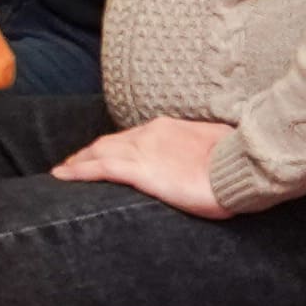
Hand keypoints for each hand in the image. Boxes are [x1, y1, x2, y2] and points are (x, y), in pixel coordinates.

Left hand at [52, 120, 238, 213]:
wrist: (242, 167)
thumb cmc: (237, 161)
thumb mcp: (216, 150)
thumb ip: (199, 152)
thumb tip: (202, 161)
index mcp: (167, 129)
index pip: (131, 137)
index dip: (112, 146)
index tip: (101, 153)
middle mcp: (150, 134)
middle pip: (109, 142)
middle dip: (89, 153)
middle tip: (73, 164)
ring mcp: (143, 151)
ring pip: (99, 153)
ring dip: (79, 162)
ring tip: (63, 172)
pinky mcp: (140, 170)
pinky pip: (100, 169)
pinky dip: (78, 172)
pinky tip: (62, 177)